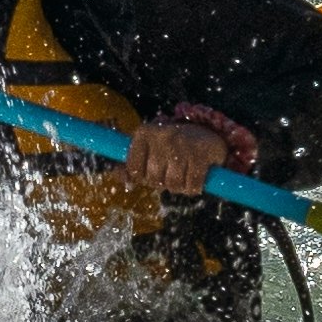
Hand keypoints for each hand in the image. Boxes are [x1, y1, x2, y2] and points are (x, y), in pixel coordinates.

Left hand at [125, 107, 252, 201]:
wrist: (206, 134)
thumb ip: (131, 164)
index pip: (133, 170)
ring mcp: (182, 143)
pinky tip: (196, 178)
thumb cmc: (171, 146)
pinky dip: (194, 188)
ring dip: (180, 187)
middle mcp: (161, 135)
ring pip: (174, 184)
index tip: (152, 173)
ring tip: (184, 175)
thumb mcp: (148, 149)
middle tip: (171, 173)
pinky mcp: (200, 153)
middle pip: (154, 178)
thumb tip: (115, 174)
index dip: (143, 178)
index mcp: (144, 133)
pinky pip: (192, 185)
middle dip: (163, 183)